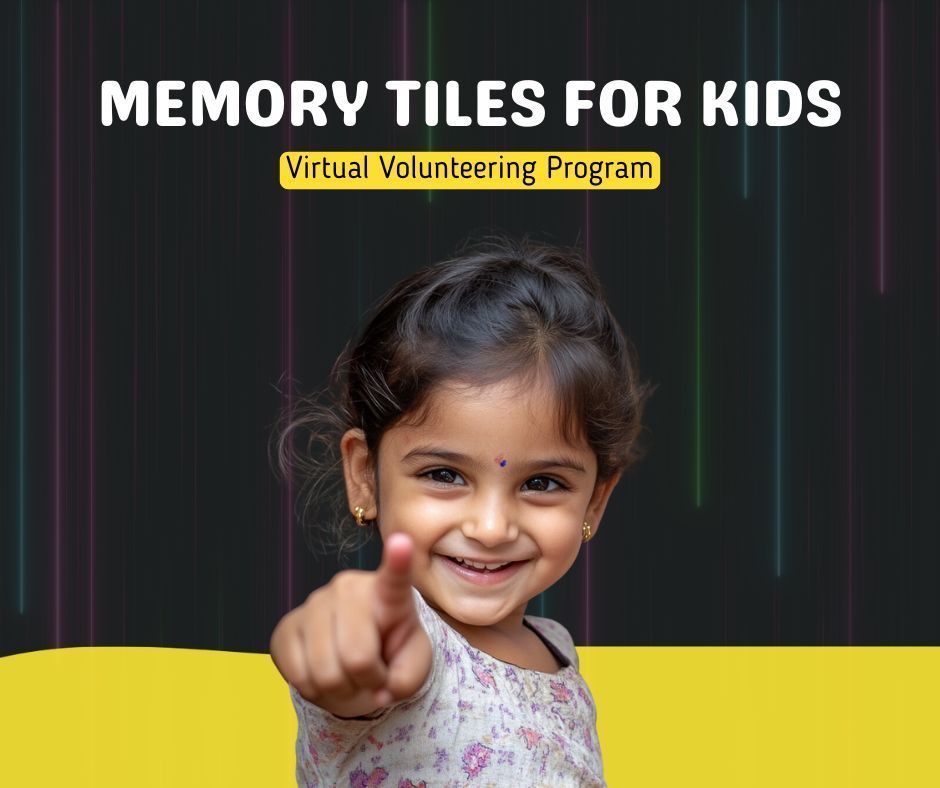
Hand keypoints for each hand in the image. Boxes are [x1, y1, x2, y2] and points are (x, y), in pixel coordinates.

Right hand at [269, 533, 432, 718]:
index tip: (402, 541)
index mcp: (388, 593)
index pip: (394, 576)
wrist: (357, 657)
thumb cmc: (391, 653)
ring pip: (324, 673)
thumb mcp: (413, 665)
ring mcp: (314, 603)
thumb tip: (381, 691)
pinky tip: (324, 673)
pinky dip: (314, 689)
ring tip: (349, 675)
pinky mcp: (287, 626)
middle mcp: (348, 589)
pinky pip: (297, 675)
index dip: (398, 561)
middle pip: (357, 657)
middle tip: (372, 676)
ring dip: (340, 690)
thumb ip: (408, 678)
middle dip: (367, 681)